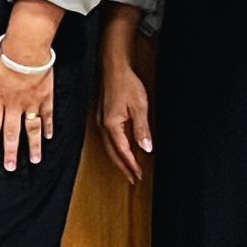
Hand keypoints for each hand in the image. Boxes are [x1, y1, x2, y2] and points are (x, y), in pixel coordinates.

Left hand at [0, 38, 55, 169]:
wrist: (26, 48)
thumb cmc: (3, 57)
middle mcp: (14, 105)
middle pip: (12, 132)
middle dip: (10, 151)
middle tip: (11, 168)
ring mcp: (31, 102)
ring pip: (31, 128)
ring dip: (33, 145)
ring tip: (35, 160)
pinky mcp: (45, 96)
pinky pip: (47, 115)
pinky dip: (48, 126)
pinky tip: (49, 137)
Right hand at [99, 56, 152, 182]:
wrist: (113, 68)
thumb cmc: (126, 84)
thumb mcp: (140, 107)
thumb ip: (142, 129)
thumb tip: (146, 148)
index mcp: (112, 125)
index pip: (122, 151)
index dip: (131, 165)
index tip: (138, 175)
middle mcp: (103, 126)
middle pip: (113, 153)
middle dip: (123, 167)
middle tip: (133, 178)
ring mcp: (100, 121)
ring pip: (109, 147)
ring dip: (118, 159)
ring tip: (128, 168)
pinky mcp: (102, 117)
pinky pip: (107, 139)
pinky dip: (115, 148)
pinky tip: (121, 149)